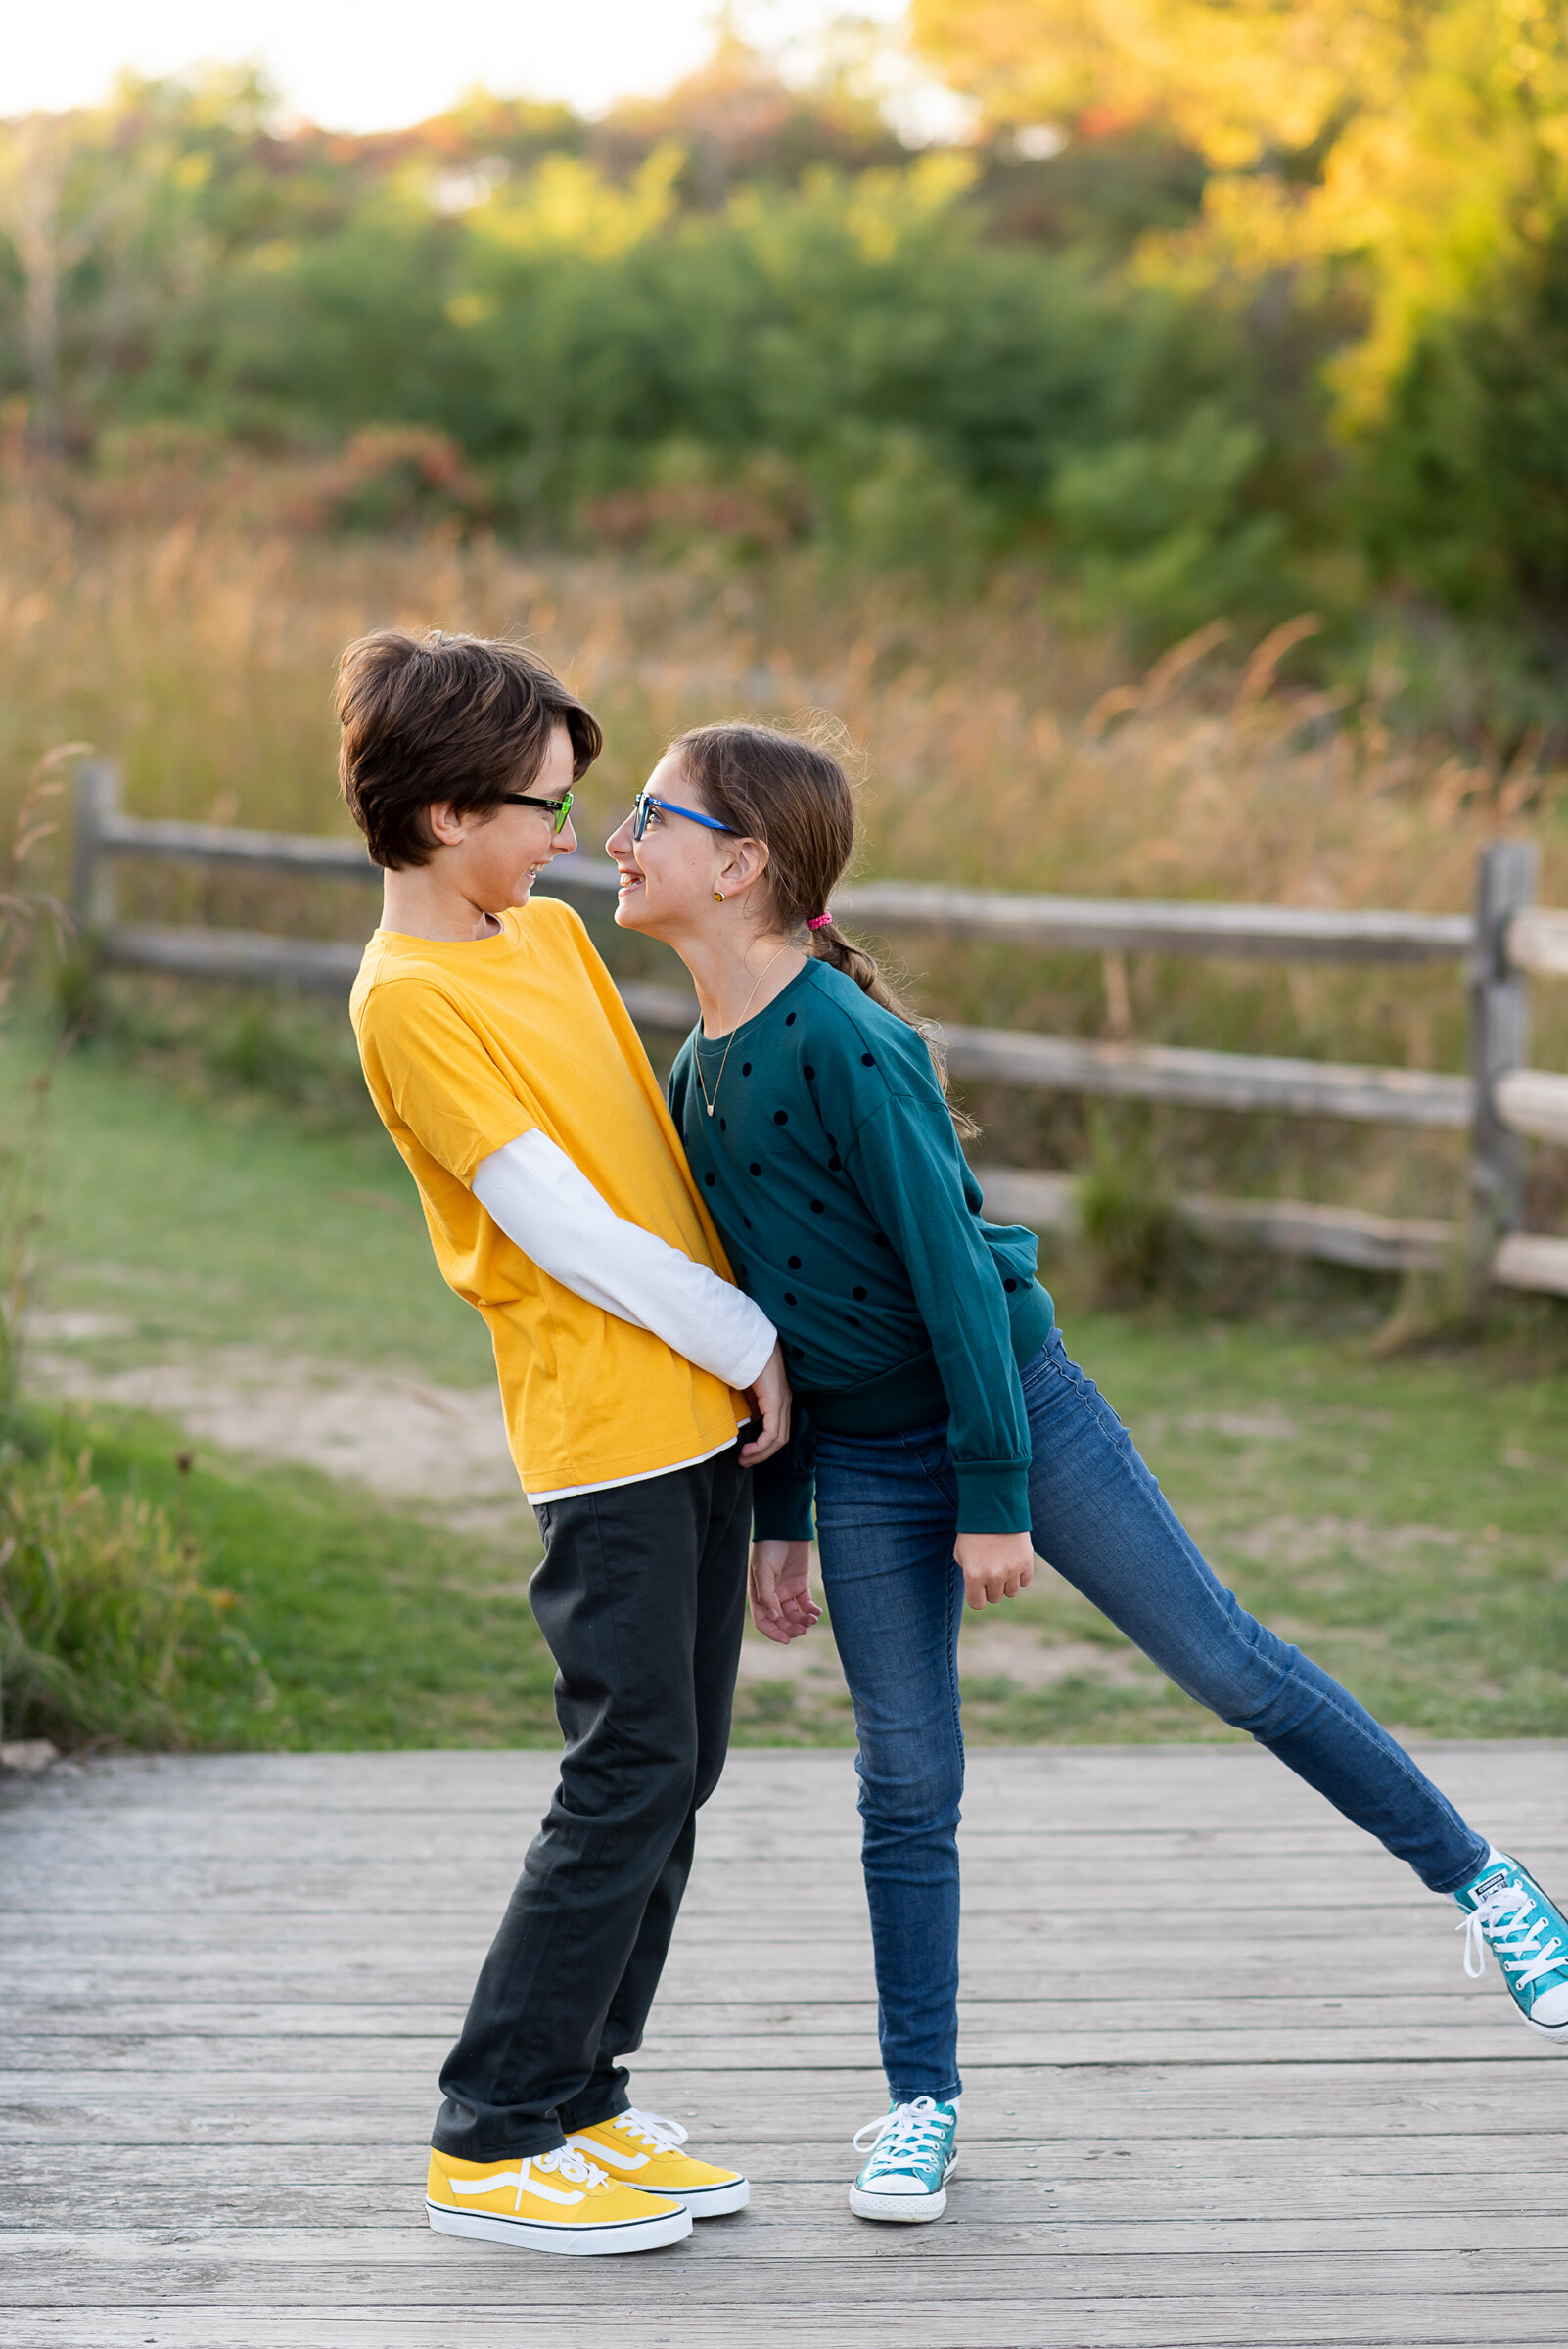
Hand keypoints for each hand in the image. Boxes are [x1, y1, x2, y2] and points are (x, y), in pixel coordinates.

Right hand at [739, 1340, 790, 1464]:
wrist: (747, 1345)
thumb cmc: (744, 1363)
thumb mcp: (746, 1389)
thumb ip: (750, 1403)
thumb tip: (747, 1419)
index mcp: (779, 1399)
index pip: (778, 1430)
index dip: (764, 1446)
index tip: (746, 1453)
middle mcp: (785, 1403)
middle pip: (780, 1439)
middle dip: (762, 1454)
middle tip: (745, 1462)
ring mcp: (782, 1403)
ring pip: (778, 1439)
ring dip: (761, 1453)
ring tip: (744, 1459)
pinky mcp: (776, 1403)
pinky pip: (772, 1433)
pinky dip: (761, 1446)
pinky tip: (747, 1450)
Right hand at [749, 1540, 820, 1643]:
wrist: (785, 1528)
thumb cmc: (769, 1547)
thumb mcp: (763, 1569)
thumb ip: (766, 1593)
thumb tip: (772, 1616)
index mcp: (758, 1594)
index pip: (763, 1621)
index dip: (773, 1632)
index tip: (786, 1640)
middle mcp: (772, 1596)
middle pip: (781, 1621)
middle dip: (791, 1629)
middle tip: (802, 1630)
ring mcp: (787, 1591)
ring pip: (795, 1615)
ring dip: (803, 1621)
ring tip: (812, 1619)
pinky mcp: (800, 1585)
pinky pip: (806, 1604)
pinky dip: (811, 1610)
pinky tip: (816, 1612)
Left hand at [954, 1530, 1033, 1609]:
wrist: (994, 1507)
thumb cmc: (973, 1530)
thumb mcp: (960, 1553)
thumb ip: (967, 1573)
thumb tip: (977, 1588)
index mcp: (973, 1575)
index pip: (978, 1604)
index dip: (977, 1597)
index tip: (978, 1589)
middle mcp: (993, 1576)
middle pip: (995, 1598)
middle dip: (991, 1588)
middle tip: (989, 1572)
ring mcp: (1011, 1570)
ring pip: (1011, 1592)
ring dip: (1006, 1583)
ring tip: (1002, 1567)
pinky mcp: (1026, 1562)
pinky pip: (1024, 1581)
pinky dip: (1020, 1575)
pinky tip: (1013, 1562)